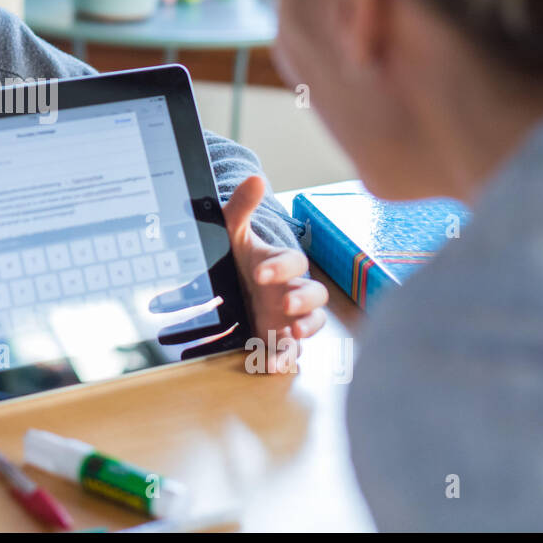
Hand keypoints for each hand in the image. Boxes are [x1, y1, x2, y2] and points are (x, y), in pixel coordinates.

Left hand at [223, 175, 328, 372]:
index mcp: (281, 264)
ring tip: (294, 334)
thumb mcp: (231, 232)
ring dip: (307, 329)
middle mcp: (291, 289)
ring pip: (312, 323)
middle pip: (314, 294)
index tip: (260, 272)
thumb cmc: (235, 256)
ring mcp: (288, 316)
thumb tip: (255, 177)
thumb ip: (242, 207)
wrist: (227, 284)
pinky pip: (290, 351)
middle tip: (285, 303)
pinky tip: (271, 365)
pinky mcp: (278, 338)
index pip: (293, 261)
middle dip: (303, 299)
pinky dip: (284, 359)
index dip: (281, 266)